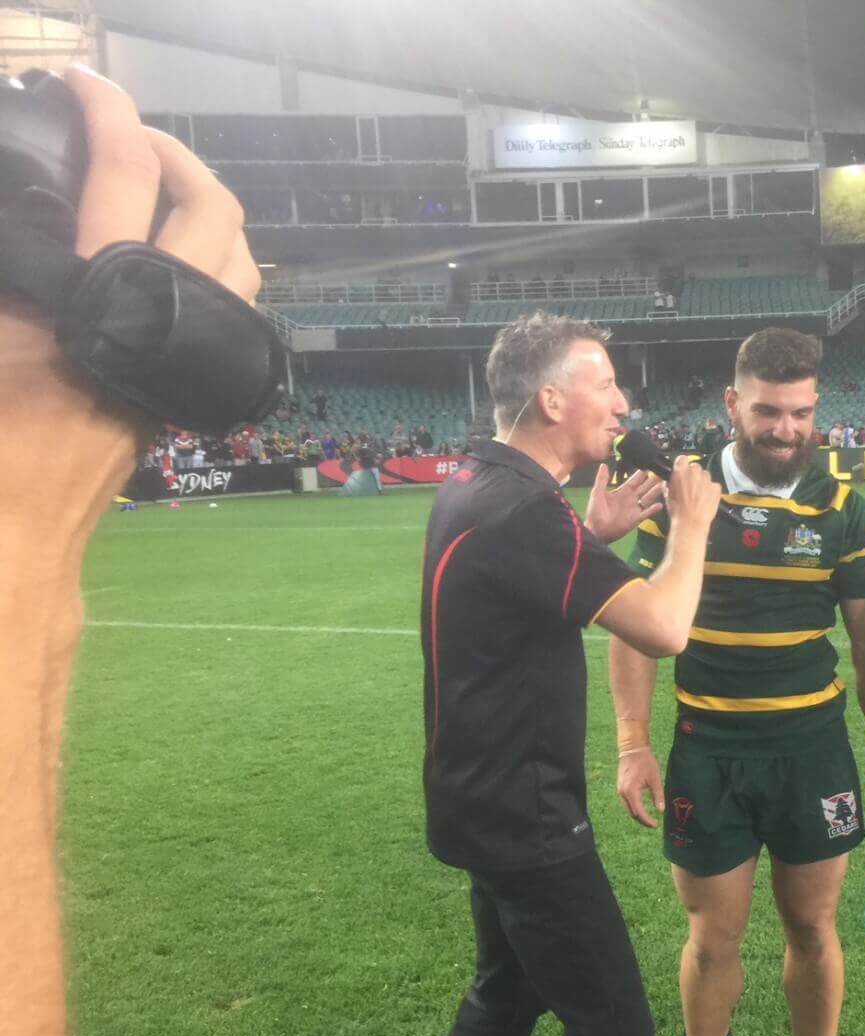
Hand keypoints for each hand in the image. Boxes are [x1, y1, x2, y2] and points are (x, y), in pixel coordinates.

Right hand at [3, 65, 258, 515]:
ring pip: (239, 256)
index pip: (123, 171)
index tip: (82, 84)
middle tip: (128, 135)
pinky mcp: (193, 378)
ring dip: (206, 208)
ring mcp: (191, 347)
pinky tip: (170, 259)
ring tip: (155, 189)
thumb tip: (25, 218)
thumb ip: (17, 260)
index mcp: (106, 286)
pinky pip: (230, 301)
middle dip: (177, 153)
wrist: (25, 519)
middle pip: (214, 205)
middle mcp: (167, 312)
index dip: (105, 109)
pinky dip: (214, 263)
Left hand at [583, 466, 664, 543]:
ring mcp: (634, 508)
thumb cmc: (595, 512)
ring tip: (664, 484)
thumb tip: (604, 464)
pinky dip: (653, 509)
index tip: (649, 464)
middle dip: (652, 480)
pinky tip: (660, 504)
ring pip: (648, 498)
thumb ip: (602, 479)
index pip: (634, 480)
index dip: (641, 473)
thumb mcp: (597, 493)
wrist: (596, 531)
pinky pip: (647, 513)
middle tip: (662, 471)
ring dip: (655, 491)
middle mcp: (631, 498)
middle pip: (644, 487)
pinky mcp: (636, 519)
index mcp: (622, 491)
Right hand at [615, 749, 663, 828]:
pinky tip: (642, 808)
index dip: (648, 821)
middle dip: (643, 820)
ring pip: (628, 809)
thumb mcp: (655, 778)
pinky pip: (627, 803)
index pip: (639, 812)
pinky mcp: (620, 788)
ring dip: (638, 815)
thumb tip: (661, 811)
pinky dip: (634, 808)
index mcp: (631, 791)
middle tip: (654, 824)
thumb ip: (658, 795)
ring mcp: (620, 790)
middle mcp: (623, 793)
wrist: (632, 749)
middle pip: (632, 813)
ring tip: (649, 819)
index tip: (656, 825)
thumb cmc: (645, 762)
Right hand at [666, 457, 719, 533]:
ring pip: (705, 475)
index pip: (682, 458)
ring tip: (698, 495)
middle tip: (690, 486)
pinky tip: (706, 498)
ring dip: (702, 481)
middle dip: (693, 474)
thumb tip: (671, 481)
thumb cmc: (678, 511)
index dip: (682, 464)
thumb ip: (670, 483)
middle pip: (695, 466)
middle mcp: (694, 472)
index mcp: (680, 471)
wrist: (691, 523)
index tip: (682, 470)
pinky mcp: (716, 487)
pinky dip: (711, 490)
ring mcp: (706, 479)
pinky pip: (714, 485)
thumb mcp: (667, 495)